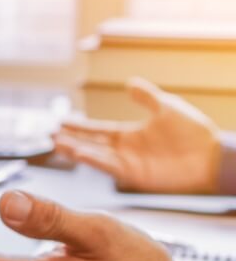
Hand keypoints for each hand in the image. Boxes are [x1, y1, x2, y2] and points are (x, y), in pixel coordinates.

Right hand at [54, 77, 220, 192]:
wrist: (211, 156)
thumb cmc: (193, 131)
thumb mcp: (167, 106)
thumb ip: (146, 97)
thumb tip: (129, 83)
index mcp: (129, 134)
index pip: (97, 130)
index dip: (79, 126)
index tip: (61, 121)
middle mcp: (123, 150)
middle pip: (90, 144)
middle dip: (70, 139)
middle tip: (50, 135)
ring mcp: (127, 164)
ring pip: (94, 156)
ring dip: (75, 150)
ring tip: (56, 144)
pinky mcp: (133, 176)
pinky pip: (107, 167)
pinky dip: (92, 160)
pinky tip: (77, 154)